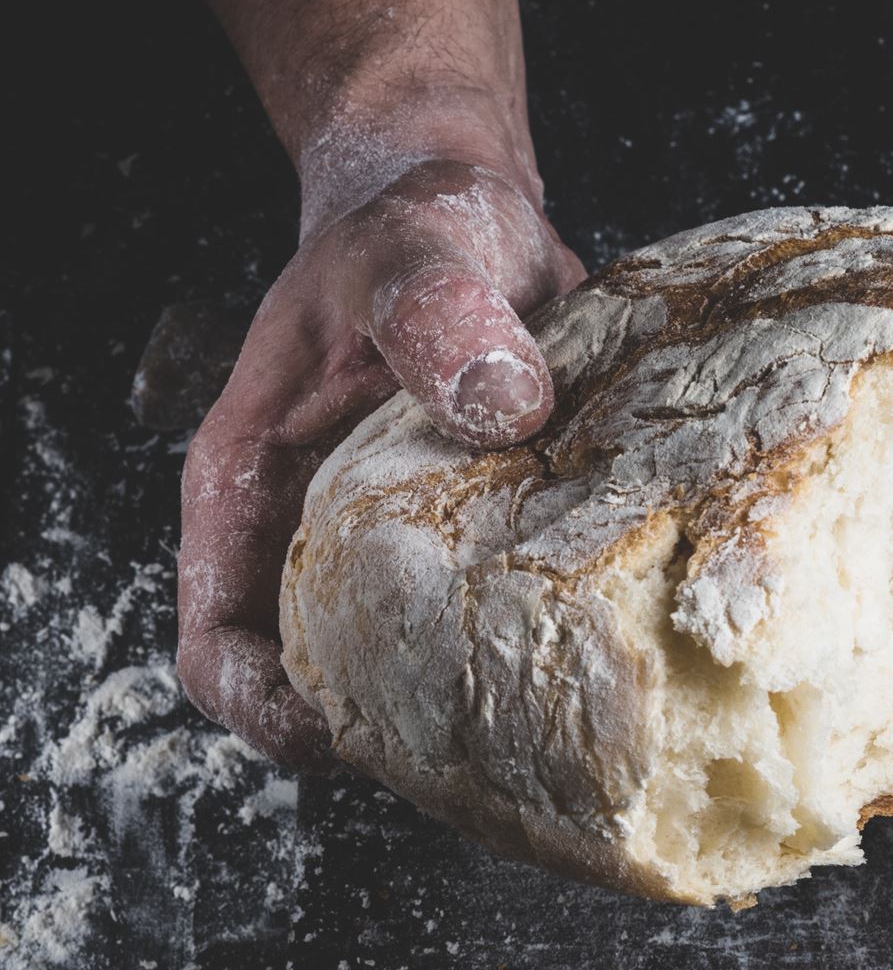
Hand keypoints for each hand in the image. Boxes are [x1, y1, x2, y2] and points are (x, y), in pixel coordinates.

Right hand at [177, 149, 583, 768]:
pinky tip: (595, 649)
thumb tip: (498, 399)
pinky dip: (532, 650)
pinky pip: (488, 625)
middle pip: (320, 686)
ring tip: (552, 716)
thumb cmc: (412, 232)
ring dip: (468, 702)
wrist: (470, 221)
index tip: (356, 733)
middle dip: (390, 733)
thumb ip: (435, 311)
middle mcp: (314, 534)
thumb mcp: (412, 251)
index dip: (271, 713)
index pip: (221, 645)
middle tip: (491, 748)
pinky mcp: (473, 544)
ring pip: (408, 672)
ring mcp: (393, 547)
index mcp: (253, 486)